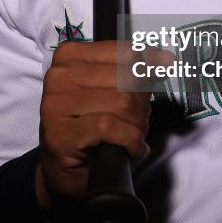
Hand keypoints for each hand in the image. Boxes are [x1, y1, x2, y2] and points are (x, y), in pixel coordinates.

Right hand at [36, 40, 150, 209]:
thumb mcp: (111, 90)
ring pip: (121, 102)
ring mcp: (56, 104)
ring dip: (138, 126)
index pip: (124, 52)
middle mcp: (59, 76)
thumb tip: (165, 58)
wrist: (64, 170)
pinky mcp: (61, 133)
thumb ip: (136, 71)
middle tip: (138, 122)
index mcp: (70, 56)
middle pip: (126, 78)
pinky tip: (131, 149)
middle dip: (142, 105)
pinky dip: (130, 141)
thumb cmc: (88, 128)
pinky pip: (109, 126)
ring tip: (133, 137)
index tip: (152, 85)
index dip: (146, 72)